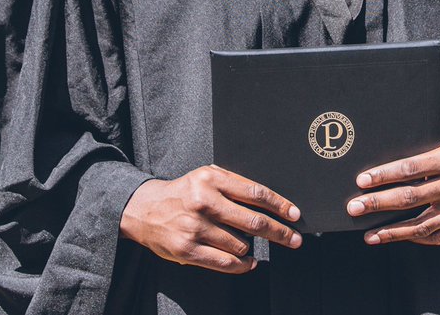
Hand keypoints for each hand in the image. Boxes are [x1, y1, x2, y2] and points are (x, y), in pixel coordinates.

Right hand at [119, 165, 301, 272]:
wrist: (145, 209)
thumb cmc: (183, 192)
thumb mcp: (205, 176)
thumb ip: (233, 183)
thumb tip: (269, 198)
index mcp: (211, 179)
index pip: (255, 192)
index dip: (279, 205)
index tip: (294, 214)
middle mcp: (204, 202)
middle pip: (253, 221)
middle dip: (279, 232)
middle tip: (294, 239)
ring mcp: (195, 227)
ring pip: (240, 243)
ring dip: (252, 248)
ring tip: (252, 247)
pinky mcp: (187, 250)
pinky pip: (225, 261)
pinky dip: (242, 264)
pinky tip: (248, 261)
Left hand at [346, 118, 439, 245]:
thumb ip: (420, 151)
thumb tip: (381, 163)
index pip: (410, 169)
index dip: (384, 176)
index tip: (361, 181)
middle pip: (411, 198)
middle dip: (379, 204)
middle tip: (354, 208)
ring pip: (424, 224)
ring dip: (393, 231)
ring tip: (369, 234)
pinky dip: (417, 238)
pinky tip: (397, 237)